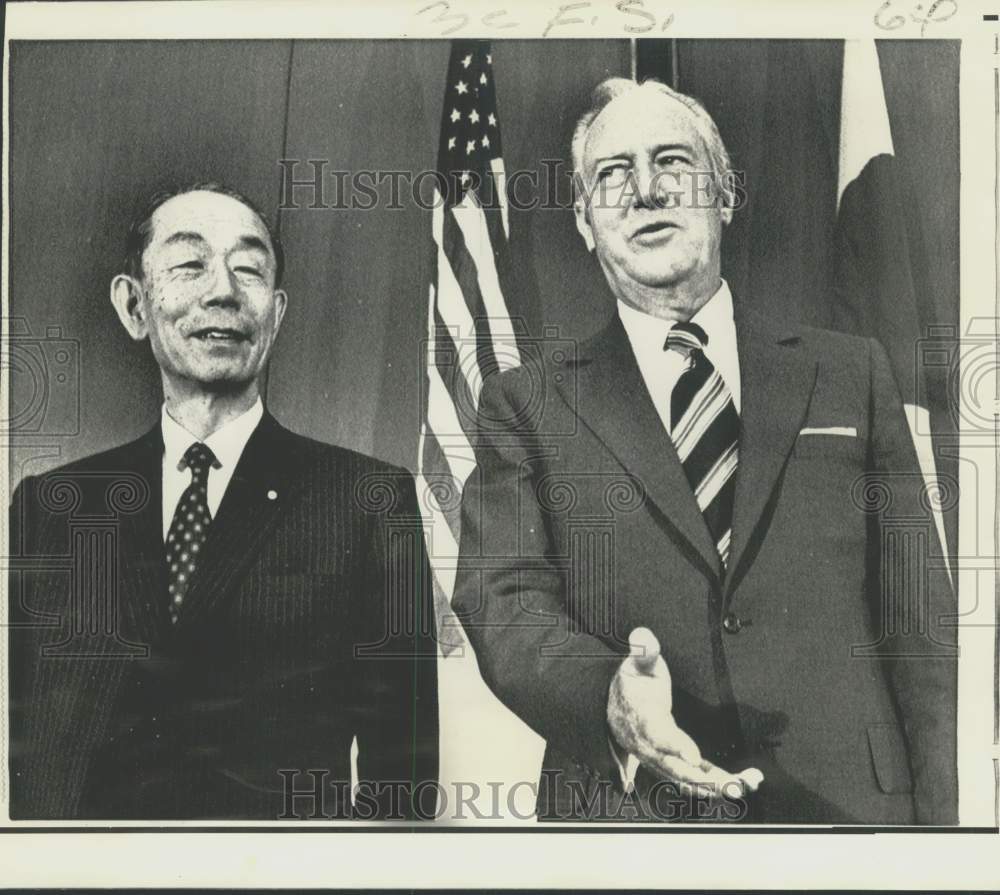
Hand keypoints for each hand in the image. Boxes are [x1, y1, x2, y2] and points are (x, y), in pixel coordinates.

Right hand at [607, 627, 763, 799]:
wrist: (614, 707)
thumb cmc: (632, 683)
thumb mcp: (636, 664)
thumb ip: (643, 651)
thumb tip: (642, 635)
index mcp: (642, 719)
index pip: (657, 735)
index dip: (674, 746)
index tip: (694, 757)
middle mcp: (649, 746)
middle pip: (675, 768)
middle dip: (705, 780)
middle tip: (734, 786)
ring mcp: (659, 759)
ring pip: (685, 779)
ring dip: (715, 786)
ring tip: (744, 787)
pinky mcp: (671, 763)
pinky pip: (691, 779)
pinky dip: (713, 784)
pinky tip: (738, 785)